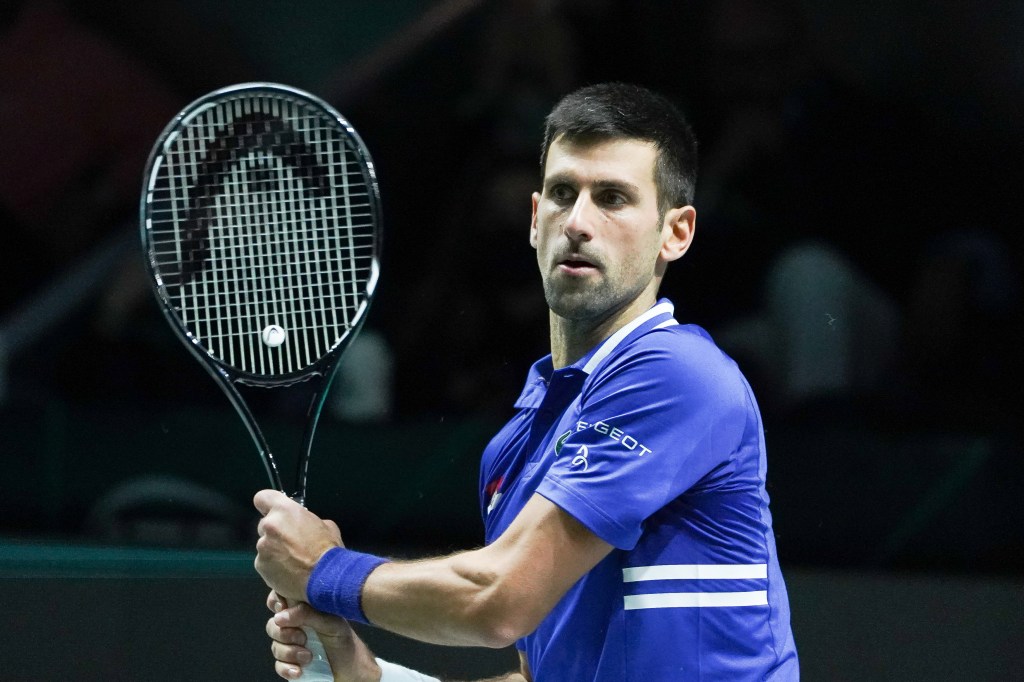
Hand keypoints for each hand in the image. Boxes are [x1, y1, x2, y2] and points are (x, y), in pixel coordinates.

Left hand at [254, 489, 342, 602]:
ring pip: (265, 545)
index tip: (271, 510)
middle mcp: (270, 526)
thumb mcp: (325, 526)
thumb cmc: (328, 551)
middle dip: (275, 532)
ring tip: (293, 562)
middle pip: (265, 524)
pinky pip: (265, 563)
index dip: (267, 504)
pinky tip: (289, 572)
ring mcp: (263, 547)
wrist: (326, 578)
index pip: (262, 497)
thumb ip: (307, 520)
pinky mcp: (261, 565)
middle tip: (291, 543)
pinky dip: (273, 567)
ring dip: (275, 551)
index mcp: (284, 510)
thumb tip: (303, 525)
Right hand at [266, 590, 381, 681]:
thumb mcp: (331, 624)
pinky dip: (287, 669)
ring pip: (275, 646)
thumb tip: (280, 616)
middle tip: (303, 638)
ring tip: (309, 657)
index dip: (276, 602)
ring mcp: (292, 646)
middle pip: (273, 625)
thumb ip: (307, 614)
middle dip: (285, 634)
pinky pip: (278, 665)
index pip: (281, 598)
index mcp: (305, 611)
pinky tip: (299, 671)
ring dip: (290, 653)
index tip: (282, 608)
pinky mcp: (291, 664)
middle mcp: (296, 626)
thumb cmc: (345, 642)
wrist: (352, 671)